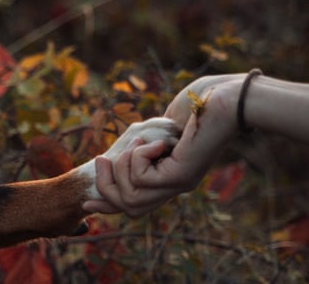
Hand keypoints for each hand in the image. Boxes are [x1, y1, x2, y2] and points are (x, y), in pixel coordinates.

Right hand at [83, 77, 240, 215]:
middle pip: (130, 209)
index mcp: (169, 177)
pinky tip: (154, 141)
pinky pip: (142, 179)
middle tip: (102, 159)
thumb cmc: (191, 107)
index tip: (87, 203)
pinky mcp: (181, 177)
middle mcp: (175, 187)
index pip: (136, 204)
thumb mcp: (151, 130)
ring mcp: (180, 184)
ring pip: (132, 198)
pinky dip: (138, 156)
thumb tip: (112, 161)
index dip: (109, 204)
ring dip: (122, 168)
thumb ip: (135, 149)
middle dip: (106, 186)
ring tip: (135, 144)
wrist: (221, 99)